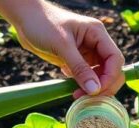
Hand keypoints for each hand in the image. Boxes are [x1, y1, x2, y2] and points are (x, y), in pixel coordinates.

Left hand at [0, 0, 124, 97]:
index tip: (97, 91)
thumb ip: (79, 68)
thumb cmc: (42, 23)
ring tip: (77, 95)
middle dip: (103, 85)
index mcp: (97, 33)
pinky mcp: (78, 60)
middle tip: (89, 98)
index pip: (115, 59)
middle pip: (111, 70)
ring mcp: (87, 52)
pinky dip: (82, 85)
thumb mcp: (61, 45)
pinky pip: (87, 77)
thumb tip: (94, 90)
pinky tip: (71, 87)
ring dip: (92, 88)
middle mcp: (96, 43)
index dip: (110, 77)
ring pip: (100, 76)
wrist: (24, 19)